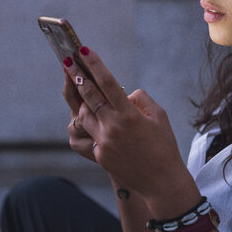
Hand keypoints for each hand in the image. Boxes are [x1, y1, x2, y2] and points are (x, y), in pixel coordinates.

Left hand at [62, 47, 195, 202]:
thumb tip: (124, 94)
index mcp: (130, 115)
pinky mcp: (100, 155)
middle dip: (76, 76)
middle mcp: (113, 127)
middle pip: (89, 96)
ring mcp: (104, 142)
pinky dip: (95, 126)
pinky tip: (99, 121)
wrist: (161, 181)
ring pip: (83, 116)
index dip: (95, 65)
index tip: (84, 51)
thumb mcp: (159, 116)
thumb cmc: (164, 145)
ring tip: (81, 90)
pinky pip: (91, 135)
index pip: (108, 83)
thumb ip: (139, 100)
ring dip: (83, 103)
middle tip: (67, 62)